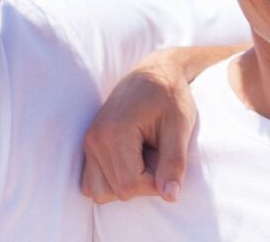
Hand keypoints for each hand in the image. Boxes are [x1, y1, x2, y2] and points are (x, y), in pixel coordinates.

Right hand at [81, 50, 194, 203]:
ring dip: (125, 184)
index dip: (154, 184)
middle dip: (143, 183)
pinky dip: (111, 180)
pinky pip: (92, 182)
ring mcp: (89, 142)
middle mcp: (95, 139)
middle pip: (116, 191)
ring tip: (144, 158)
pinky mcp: (89, 144)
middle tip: (158, 155)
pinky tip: (132, 160)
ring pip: (99, 191)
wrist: (155, 71)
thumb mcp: (180, 126)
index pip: (130, 185)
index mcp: (115, 133)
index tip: (169, 163)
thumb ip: (174, 162)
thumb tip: (170, 197)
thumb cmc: (170, 96)